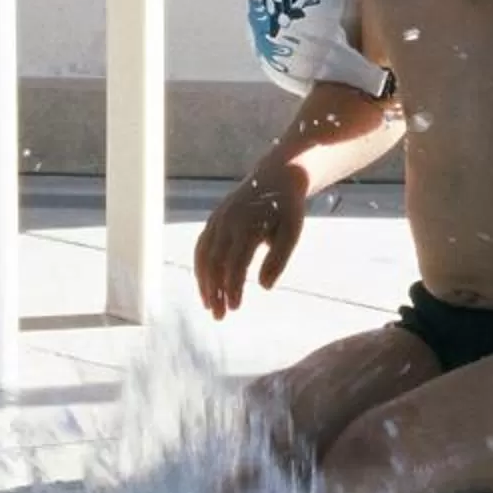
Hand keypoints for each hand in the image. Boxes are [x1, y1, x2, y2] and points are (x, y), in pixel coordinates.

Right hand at [194, 166, 308, 318]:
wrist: (276, 177)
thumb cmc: (287, 209)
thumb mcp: (292, 232)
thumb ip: (278, 259)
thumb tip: (264, 287)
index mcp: (248, 225)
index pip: (236, 263)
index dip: (233, 286)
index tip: (235, 307)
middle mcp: (228, 222)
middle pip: (215, 262)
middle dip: (215, 291)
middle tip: (219, 316)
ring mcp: (218, 220)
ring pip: (203, 256)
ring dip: (204, 283)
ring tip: (210, 305)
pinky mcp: (213, 220)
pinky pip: (201, 246)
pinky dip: (200, 268)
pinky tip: (205, 285)